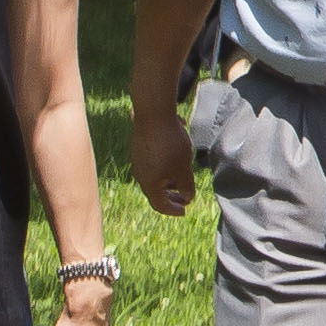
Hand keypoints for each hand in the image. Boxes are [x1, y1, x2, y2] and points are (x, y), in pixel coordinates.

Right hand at [127, 97, 193, 217]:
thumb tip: (187, 197)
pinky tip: (174, 163)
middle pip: (155, 194)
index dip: (173, 210)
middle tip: (184, 200)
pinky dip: (163, 171)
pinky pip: (152, 167)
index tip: (185, 210)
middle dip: (171, 198)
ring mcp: (138, 162)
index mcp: (150, 184)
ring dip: (167, 184)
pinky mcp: (139, 150)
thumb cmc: (170, 144)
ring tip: (180, 182)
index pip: (160, 205)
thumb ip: (186, 185)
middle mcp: (140, 175)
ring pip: (153, 179)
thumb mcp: (183, 168)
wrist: (153, 115)